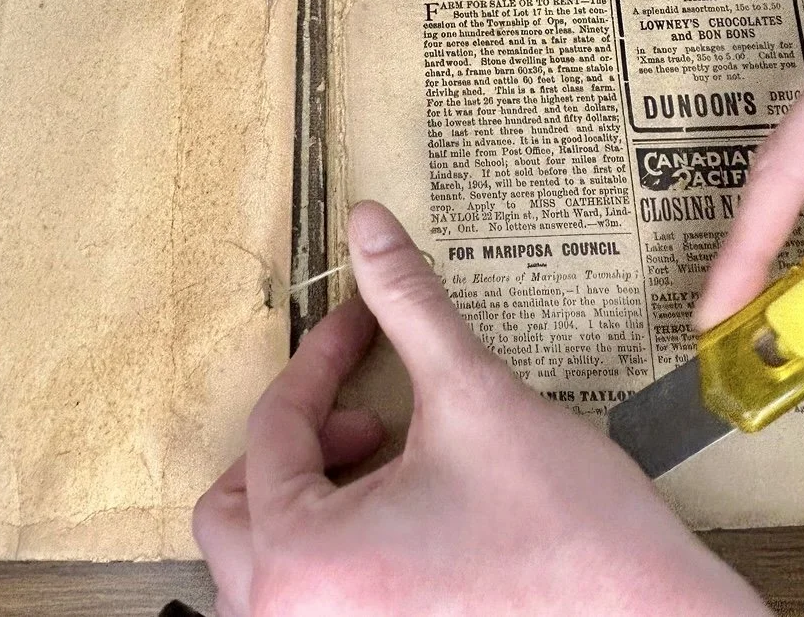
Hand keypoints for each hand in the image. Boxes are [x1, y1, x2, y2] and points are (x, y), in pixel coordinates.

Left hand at [194, 201, 767, 615]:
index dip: (321, 360)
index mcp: (304, 561)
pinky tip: (409, 519)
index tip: (358, 326)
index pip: (273, 433)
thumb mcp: (474, 397)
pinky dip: (335, 550)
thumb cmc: (568, 535)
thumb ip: (408, 303)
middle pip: (235, 510)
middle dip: (299, 441)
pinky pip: (311, 599)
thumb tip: (368, 224)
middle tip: (364, 411)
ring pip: (266, 564)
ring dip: (309, 498)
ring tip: (386, 462)